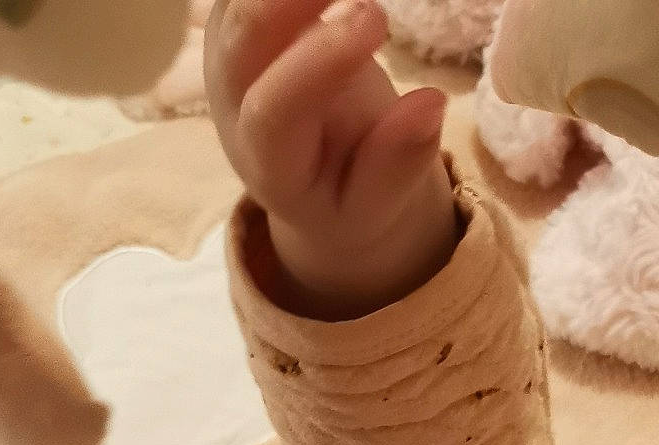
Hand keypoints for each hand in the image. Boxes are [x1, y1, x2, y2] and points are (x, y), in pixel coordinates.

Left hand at [205, 0, 458, 316]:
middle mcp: (234, 107)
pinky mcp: (240, 24)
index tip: (374, 19)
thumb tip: (428, 107)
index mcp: (270, 165)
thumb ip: (396, 167)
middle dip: (282, 0)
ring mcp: (230, 59)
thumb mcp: (378, 209)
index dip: (315, 65)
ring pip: (232, 7)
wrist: (322, 180)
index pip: (274, 113)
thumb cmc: (350, 202)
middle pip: (237, 43)